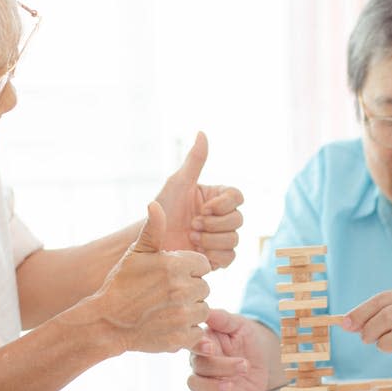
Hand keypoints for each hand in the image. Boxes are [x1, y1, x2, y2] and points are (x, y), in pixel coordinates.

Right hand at [94, 202, 210, 352]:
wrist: (107, 322)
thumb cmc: (122, 284)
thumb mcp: (136, 253)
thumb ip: (153, 229)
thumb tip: (156, 204)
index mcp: (176, 265)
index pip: (203, 265)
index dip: (189, 270)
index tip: (172, 275)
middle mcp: (182, 289)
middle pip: (204, 287)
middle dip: (190, 290)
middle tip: (166, 294)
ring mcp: (183, 314)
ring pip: (203, 310)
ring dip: (190, 310)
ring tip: (167, 309)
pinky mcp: (181, 337)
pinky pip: (197, 331)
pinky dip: (186, 331)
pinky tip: (168, 325)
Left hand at [156, 132, 243, 269]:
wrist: (152, 239)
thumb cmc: (163, 208)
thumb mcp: (178, 182)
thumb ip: (194, 160)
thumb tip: (202, 133)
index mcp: (217, 198)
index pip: (237, 197)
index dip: (224, 204)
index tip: (204, 208)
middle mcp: (222, 217)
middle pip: (239, 219)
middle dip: (215, 224)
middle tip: (193, 225)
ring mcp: (221, 238)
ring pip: (235, 239)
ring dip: (212, 240)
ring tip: (191, 238)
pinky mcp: (217, 257)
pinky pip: (230, 257)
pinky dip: (214, 255)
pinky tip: (197, 251)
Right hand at [187, 310, 267, 390]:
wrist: (261, 358)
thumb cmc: (246, 336)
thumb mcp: (238, 324)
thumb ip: (223, 319)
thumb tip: (206, 311)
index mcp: (202, 341)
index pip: (192, 343)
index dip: (198, 347)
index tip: (212, 348)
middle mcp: (200, 360)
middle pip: (198, 366)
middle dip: (220, 367)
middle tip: (243, 364)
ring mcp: (206, 378)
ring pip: (195, 385)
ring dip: (212, 387)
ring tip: (231, 385)